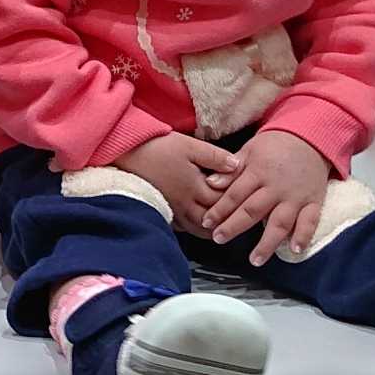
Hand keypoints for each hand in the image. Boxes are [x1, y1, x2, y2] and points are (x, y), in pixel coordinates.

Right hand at [113, 132, 240, 235]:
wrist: (127, 154)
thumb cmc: (157, 148)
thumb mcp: (190, 146)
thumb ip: (215, 157)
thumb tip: (237, 165)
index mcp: (195, 187)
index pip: (223, 200)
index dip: (236, 200)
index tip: (247, 197)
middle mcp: (185, 203)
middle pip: (212, 220)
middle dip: (226, 219)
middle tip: (239, 216)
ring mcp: (173, 210)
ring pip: (197, 228)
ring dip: (211, 228)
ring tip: (222, 226)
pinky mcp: (162, 209)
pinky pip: (181, 227)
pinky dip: (193, 228)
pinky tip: (197, 223)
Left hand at [202, 130, 331, 262]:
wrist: (312, 137)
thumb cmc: (275, 145)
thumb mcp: (250, 149)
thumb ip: (231, 170)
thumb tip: (210, 183)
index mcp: (258, 172)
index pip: (235, 195)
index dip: (219, 210)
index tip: (207, 223)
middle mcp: (276, 187)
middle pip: (253, 211)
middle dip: (234, 227)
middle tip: (219, 240)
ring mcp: (296, 196)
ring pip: (280, 222)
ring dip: (268, 242)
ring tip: (256, 259)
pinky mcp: (314, 201)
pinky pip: (310, 221)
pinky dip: (304, 236)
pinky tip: (295, 250)